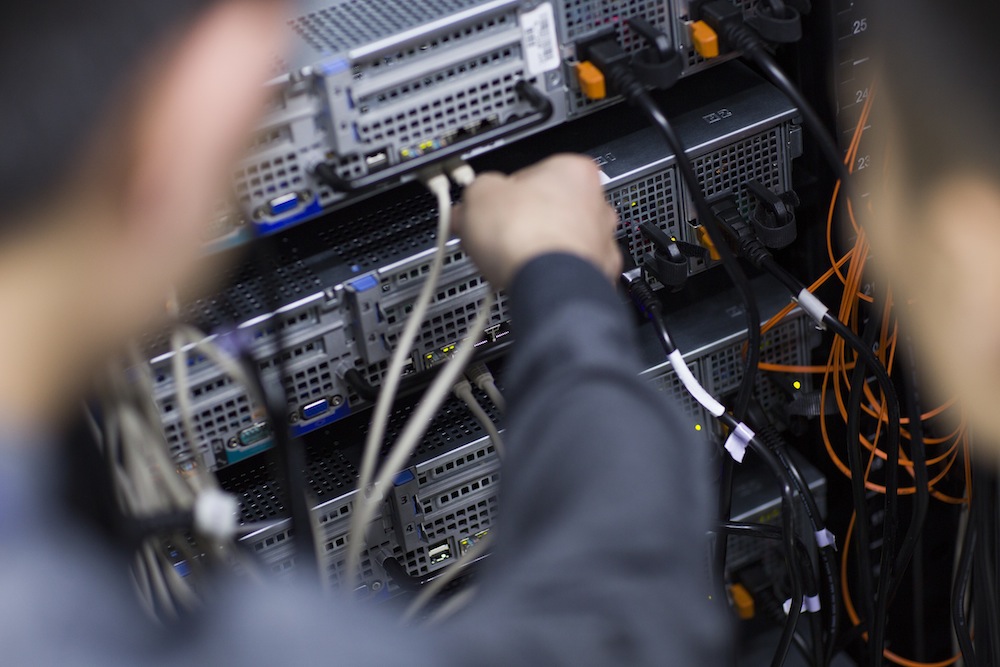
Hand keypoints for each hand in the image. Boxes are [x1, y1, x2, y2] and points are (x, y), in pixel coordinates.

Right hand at [452, 154, 620, 289]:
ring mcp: (601, 241)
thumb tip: (474, 197)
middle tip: (496, 234)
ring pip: (561, 240)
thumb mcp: (479, 194)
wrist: (547, 284)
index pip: (530, 174)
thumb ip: (477, 190)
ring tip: (509, 260)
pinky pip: (569, 269)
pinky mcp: (598, 273)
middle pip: (549, 208)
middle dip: (523, 221)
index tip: (489, 207)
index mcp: (573, 170)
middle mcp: (596, 203)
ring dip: (538, 248)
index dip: (503, 194)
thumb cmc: (525, 235)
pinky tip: (529, 277)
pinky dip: (551, 273)